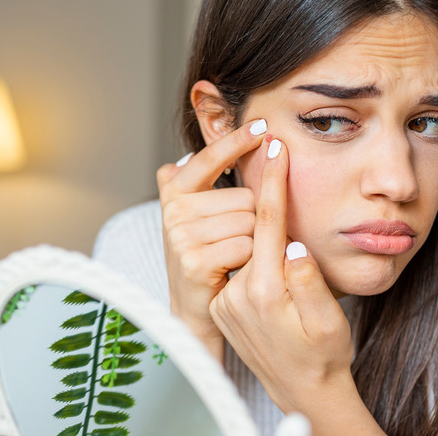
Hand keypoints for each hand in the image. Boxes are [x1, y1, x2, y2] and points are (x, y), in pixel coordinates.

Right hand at [156, 119, 266, 360]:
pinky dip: (250, 259)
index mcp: (175, 191)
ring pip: (249, 221)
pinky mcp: (193, 261)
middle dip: (253, 219)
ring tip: (236, 257)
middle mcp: (174, 209)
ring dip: (254, 241)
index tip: (263, 127)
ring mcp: (181, 235)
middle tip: (237, 242)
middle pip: (245, 197)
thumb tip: (190, 153)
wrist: (196, 310)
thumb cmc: (208, 257)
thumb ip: (200, 183)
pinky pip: (245, 245)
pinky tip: (235, 269)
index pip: (210, 158)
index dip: (235, 141)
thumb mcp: (200, 216)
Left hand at [209, 138, 384, 434]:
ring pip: (243, 244)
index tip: (275, 147)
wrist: (304, 389)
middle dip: (262, 195)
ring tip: (273, 208)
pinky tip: (266, 246)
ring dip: (258, 224)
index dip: (273, 181)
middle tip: (270, 159)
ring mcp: (227, 301)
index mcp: (265, 291)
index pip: (267, 222)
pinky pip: (239, 264)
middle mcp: (238, 294)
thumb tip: (293, 244)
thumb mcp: (328, 320)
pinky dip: (251, 248)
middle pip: (250, 228)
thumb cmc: (324, 355)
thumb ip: (309, 281)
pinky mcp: (224, 305)